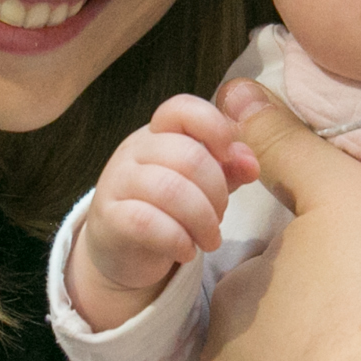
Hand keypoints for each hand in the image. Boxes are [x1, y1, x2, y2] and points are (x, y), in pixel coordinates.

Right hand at [66, 96, 259, 330]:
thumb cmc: (168, 210)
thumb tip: (251, 163)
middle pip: (187, 155)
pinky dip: (177, 240)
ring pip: (169, 189)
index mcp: (160, 133)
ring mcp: (117, 182)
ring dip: (202, 220)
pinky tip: (187, 251)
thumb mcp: (202, 185)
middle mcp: (134, 150)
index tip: (228, 157)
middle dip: (216, 191)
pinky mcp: (109, 218)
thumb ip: (228, 168)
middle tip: (220, 216)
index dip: (213, 127)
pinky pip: (147, 222)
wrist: (123, 252)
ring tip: (210, 240)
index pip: (182, 108)